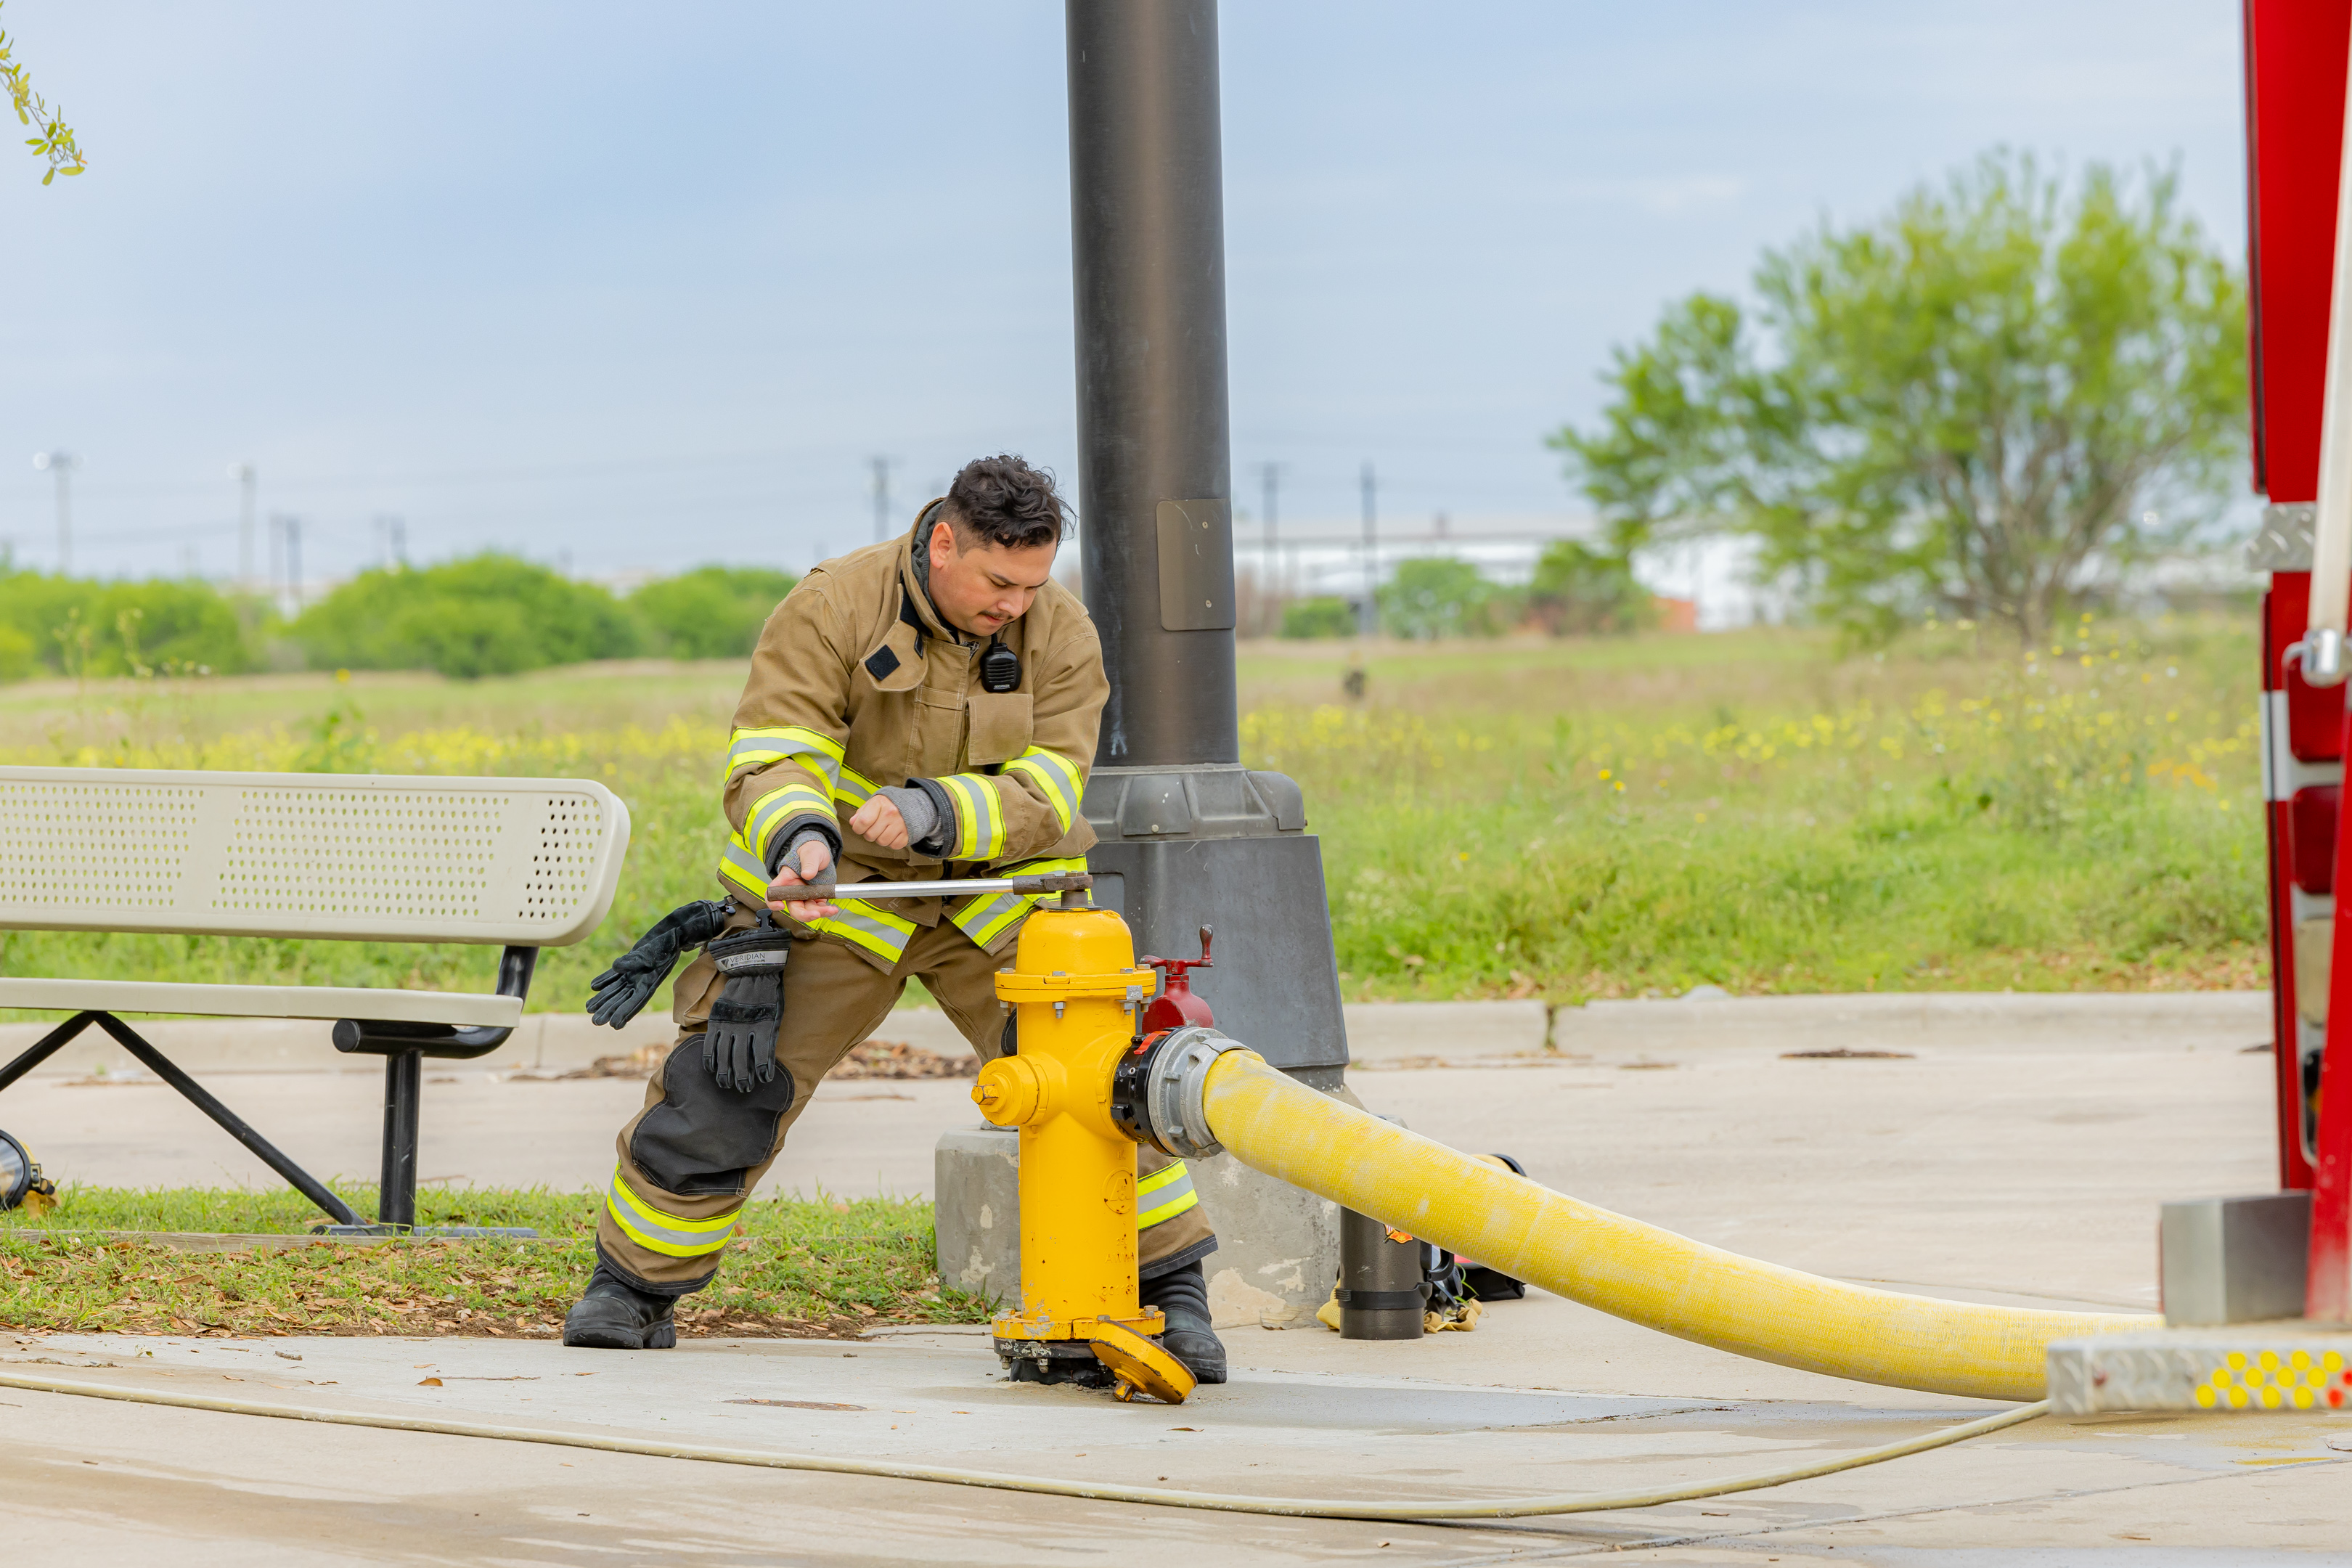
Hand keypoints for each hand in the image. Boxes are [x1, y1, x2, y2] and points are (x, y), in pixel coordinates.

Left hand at [584, 898, 728, 1028]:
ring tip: (589, 1008)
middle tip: (595, 1021)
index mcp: (650, 982)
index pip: (635, 1002)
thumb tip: (615, 967)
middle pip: (623, 999)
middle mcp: (641, 980)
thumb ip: (633, 961)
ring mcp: (635, 972)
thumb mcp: (652, 952)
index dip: (624, 1013)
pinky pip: (615, 974)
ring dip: (604, 998)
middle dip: (609, 1009)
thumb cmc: (667, 943)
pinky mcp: (630, 962)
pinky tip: (593, 986)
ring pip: (616, 988)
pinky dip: (605, 980)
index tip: (614, 1025)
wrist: (674, 932)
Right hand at [767, 838, 837, 921]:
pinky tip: (833, 909)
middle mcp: (793, 891)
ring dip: (818, 913)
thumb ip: (809, 862)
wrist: (822, 855)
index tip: (780, 905)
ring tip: (830, 910)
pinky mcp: (815, 898)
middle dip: (803, 914)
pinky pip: (818, 909)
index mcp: (786, 879)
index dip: (773, 902)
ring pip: (807, 911)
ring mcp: (805, 896)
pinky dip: (826, 911)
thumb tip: (807, 874)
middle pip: (793, 908)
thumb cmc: (810, 852)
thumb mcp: (810, 853)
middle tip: (815, 914)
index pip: (773, 892)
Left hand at [849, 795, 908, 849]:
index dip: (858, 828)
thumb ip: (861, 813)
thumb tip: (853, 823)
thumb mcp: (872, 804)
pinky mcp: (908, 833)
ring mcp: (901, 824)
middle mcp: (891, 813)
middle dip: (869, 834)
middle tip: (874, 828)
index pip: (863, 821)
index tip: (860, 827)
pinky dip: (891, 843)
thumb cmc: (886, 805)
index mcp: (880, 803)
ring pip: (882, 842)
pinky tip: (892, 834)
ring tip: (883, 831)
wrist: (909, 804)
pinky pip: (894, 846)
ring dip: (880, 839)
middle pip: (870, 835)